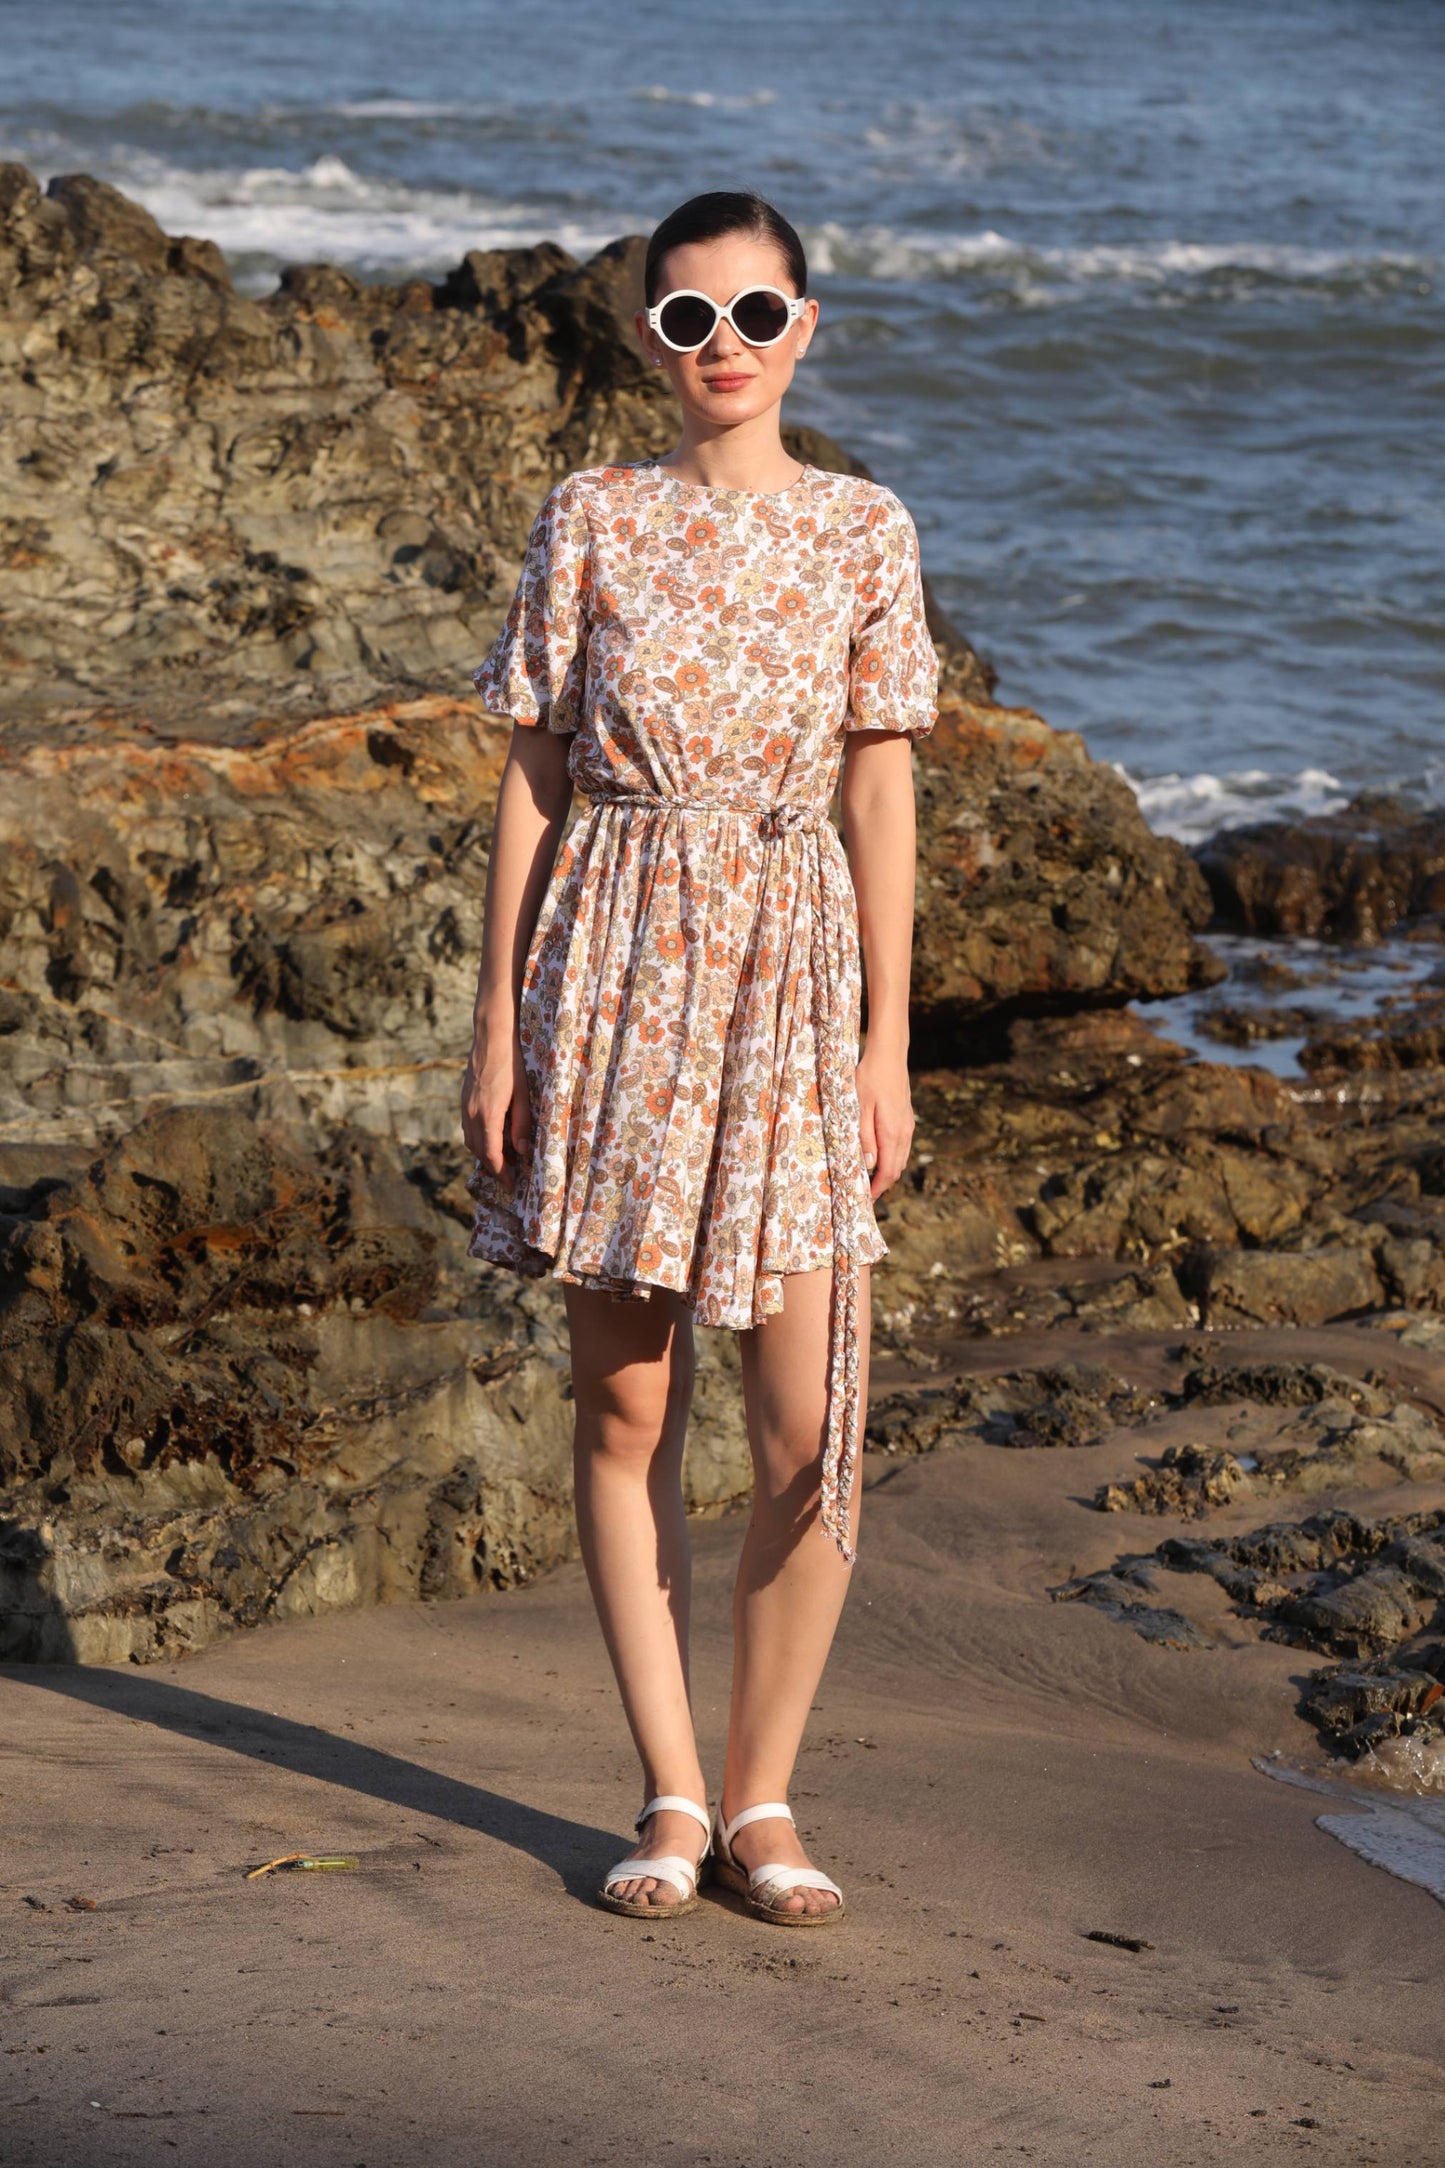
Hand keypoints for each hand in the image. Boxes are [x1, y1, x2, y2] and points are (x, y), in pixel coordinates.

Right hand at [461, 1021, 532, 1192]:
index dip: (501, 1174)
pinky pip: (468, 1129)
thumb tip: (521, 1151)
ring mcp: (465, 1107)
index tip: (511, 1186)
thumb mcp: (524, 1095)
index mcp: (487, 1115)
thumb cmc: (513, 1064)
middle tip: (510, 1178)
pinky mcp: (464, 1100)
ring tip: (503, 1162)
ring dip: (485, 1155)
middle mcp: (471, 1114)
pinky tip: (493, 1139)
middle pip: (479, 1152)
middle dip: (493, 1168)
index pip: (492, 1155)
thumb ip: (522, 1125)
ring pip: (471, 1141)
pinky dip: (479, 1140)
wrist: (491, 1037)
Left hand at [855, 1045, 913, 1201]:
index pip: (888, 1172)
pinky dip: (891, 1159)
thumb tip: (869, 1166)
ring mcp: (908, 1126)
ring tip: (868, 1180)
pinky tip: (878, 1158)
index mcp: (893, 1133)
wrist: (889, 1055)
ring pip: (900, 1159)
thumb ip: (864, 1138)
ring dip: (887, 1172)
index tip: (865, 1201)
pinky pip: (901, 1147)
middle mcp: (904, 1133)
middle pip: (896, 1169)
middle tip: (863, 1195)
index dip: (877, 1190)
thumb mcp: (859, 1108)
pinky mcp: (906, 1119)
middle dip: (881, 1185)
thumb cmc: (869, 1078)